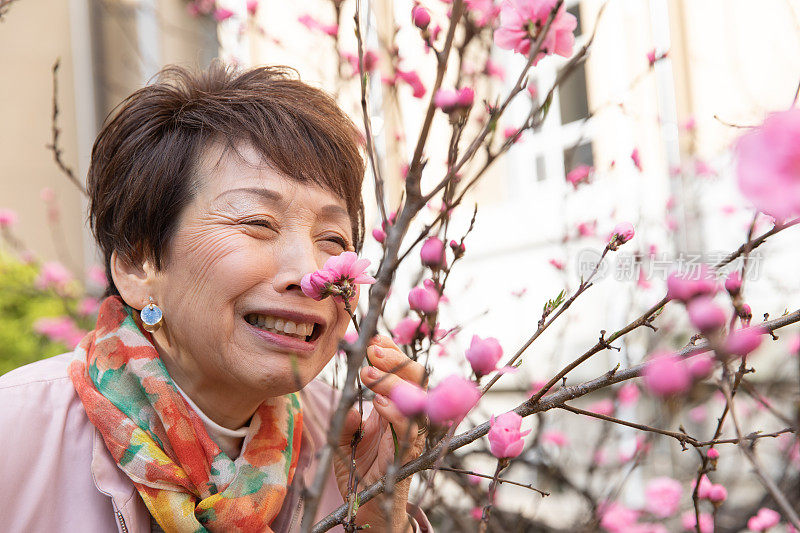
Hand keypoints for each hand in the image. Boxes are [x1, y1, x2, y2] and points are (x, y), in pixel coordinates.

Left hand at [332, 335, 426, 530]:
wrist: (366, 511)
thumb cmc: (358, 472)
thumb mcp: (341, 440)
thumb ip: (344, 419)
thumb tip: (350, 402)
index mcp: (394, 407)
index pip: (402, 372)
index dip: (392, 353)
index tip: (375, 339)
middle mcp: (408, 418)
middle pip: (417, 379)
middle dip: (397, 360)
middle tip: (373, 350)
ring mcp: (412, 437)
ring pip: (417, 400)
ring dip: (393, 383)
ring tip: (369, 373)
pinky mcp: (409, 458)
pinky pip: (410, 432)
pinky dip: (397, 414)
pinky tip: (379, 404)